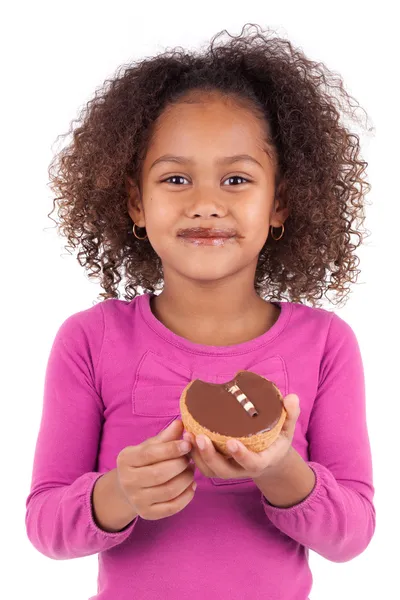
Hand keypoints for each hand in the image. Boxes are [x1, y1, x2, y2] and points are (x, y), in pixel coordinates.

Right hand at [116, 419, 195, 519]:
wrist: (127, 488)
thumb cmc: (143, 461)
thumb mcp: (150, 446)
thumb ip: (166, 436)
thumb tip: (181, 423)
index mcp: (125, 459)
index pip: (150, 454)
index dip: (171, 449)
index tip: (188, 444)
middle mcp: (127, 481)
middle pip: (160, 474)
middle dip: (181, 465)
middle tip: (190, 458)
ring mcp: (136, 500)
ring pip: (169, 491)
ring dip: (186, 479)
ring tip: (191, 470)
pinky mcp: (147, 514)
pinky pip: (172, 507)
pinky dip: (187, 496)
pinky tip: (191, 486)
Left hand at [183, 394, 299, 480]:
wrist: (269, 459)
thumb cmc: (277, 441)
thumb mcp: (287, 429)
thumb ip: (290, 414)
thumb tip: (292, 397)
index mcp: (262, 461)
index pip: (251, 463)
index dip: (241, 455)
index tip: (232, 442)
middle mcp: (242, 470)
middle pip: (223, 470)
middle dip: (210, 455)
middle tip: (199, 436)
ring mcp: (229, 470)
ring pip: (209, 469)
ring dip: (196, 454)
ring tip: (187, 434)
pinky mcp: (217, 468)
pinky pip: (202, 466)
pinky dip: (192, 454)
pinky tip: (185, 435)